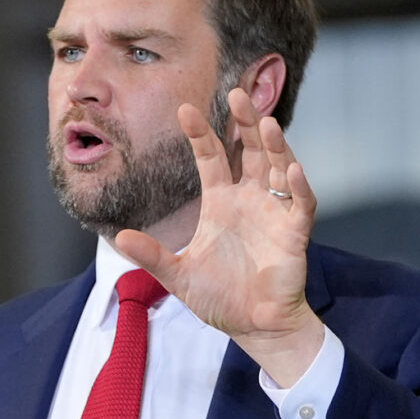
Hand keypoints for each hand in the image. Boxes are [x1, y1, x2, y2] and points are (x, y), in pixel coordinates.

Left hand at [116, 88, 323, 386]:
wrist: (253, 325)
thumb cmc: (220, 297)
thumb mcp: (178, 275)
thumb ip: (152, 256)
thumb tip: (119, 237)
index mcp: (221, 201)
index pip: (211, 157)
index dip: (200, 133)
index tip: (185, 109)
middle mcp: (250, 198)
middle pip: (250, 150)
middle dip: (245, 122)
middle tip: (237, 93)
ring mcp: (274, 212)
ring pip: (278, 168)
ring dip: (275, 146)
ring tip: (267, 123)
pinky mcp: (294, 233)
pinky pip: (300, 204)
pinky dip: (298, 187)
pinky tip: (291, 169)